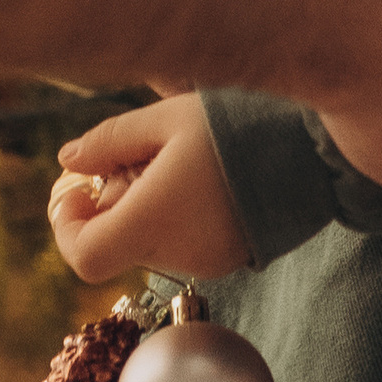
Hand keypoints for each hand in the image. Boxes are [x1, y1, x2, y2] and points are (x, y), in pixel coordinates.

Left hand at [49, 95, 249, 284]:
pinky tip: (200, 177)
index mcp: (153, 221)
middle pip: (117, 243)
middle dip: (112, 201)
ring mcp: (205, 261)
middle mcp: (176, 253)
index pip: (84, 256)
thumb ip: (110, 141)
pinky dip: (174, 215)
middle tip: (139, 154)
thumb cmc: (237, 126)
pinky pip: (181, 242)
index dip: (68, 227)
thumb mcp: (166, 120)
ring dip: (144, 206)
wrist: (313, 150)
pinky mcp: (227, 258)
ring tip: (177, 158)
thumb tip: (68, 159)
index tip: (78, 189)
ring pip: (148, 241)